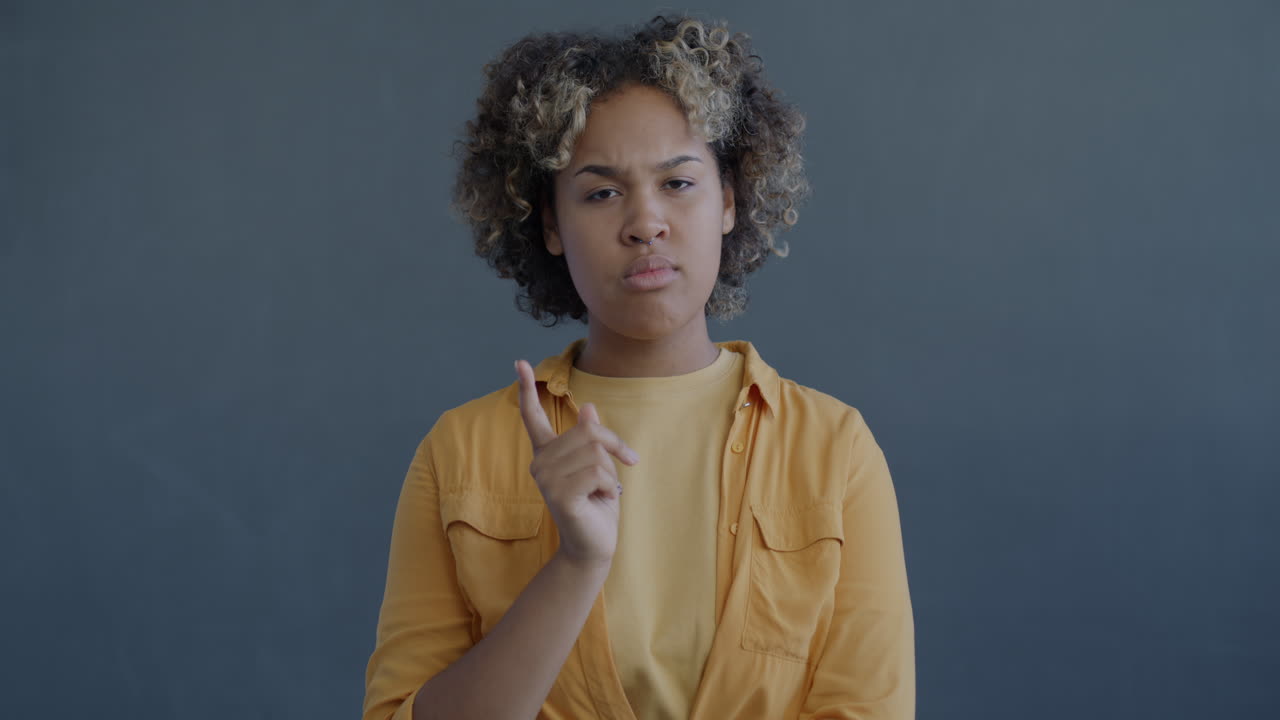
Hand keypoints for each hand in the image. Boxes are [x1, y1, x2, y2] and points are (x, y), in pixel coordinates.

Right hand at [515, 359, 638, 570]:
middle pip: (589, 432)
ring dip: (612, 472)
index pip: (533, 417)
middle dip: (614, 448)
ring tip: (604, 491)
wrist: (594, 545)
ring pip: (596, 453)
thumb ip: (590, 440)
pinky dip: (611, 486)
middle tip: (621, 470)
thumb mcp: (599, 466)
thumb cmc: (596, 505)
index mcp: (546, 453)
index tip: (520, 362)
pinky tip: (603, 500)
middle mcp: (540, 463)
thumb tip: (590, 409)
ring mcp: (546, 480)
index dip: (526, 389)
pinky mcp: (560, 496)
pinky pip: (598, 473)